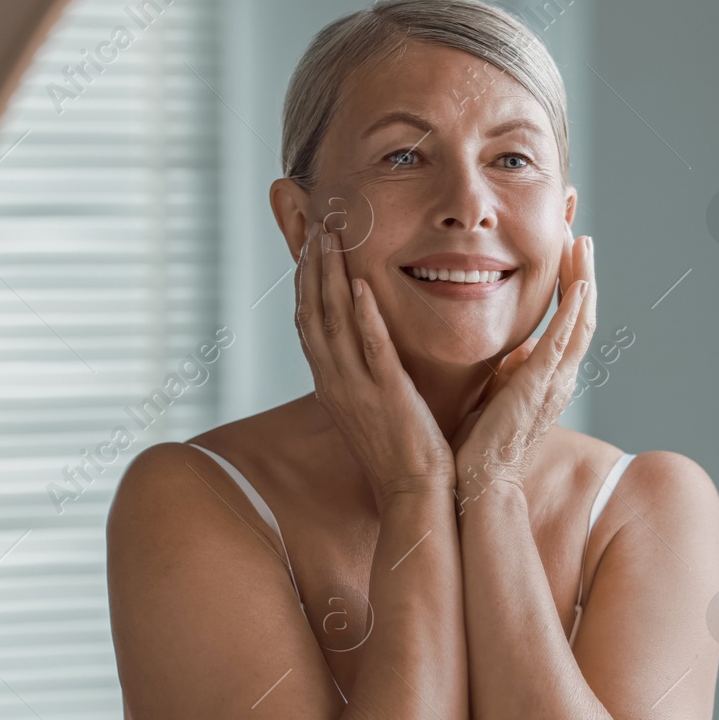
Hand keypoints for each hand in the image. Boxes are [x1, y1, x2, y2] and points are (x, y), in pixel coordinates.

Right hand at [294, 221, 454, 502]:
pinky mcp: (388, 397)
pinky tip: (361, 284)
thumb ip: (368, 374)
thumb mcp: (374, 408)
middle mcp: (336, 383)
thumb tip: (370, 350)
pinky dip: (364, 315)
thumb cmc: (402, 453)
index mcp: (332, 384)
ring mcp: (358, 390)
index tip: (307, 245)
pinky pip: (371, 349)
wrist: (413, 495)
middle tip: (313, 224)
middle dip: (311, 266)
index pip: (309, 323)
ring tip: (331, 237)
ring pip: (334, 323)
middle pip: (311, 313)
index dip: (305, 282)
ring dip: (330, 277)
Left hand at [450, 234, 595, 496]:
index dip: (572, 281)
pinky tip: (580, 283)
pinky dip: (574, 312)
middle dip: (583, 268)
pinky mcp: (539, 386)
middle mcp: (561, 376)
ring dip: (584, 279)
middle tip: (579, 227)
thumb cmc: (482, 443)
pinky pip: (563, 342)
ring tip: (582, 241)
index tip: (567, 244)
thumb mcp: (501, 392)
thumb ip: (515, 368)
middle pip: (583, 312)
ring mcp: (554, 381)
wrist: (476, 481)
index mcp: (550, 375)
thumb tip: (521, 344)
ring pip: (581, 321)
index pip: (569, 319)